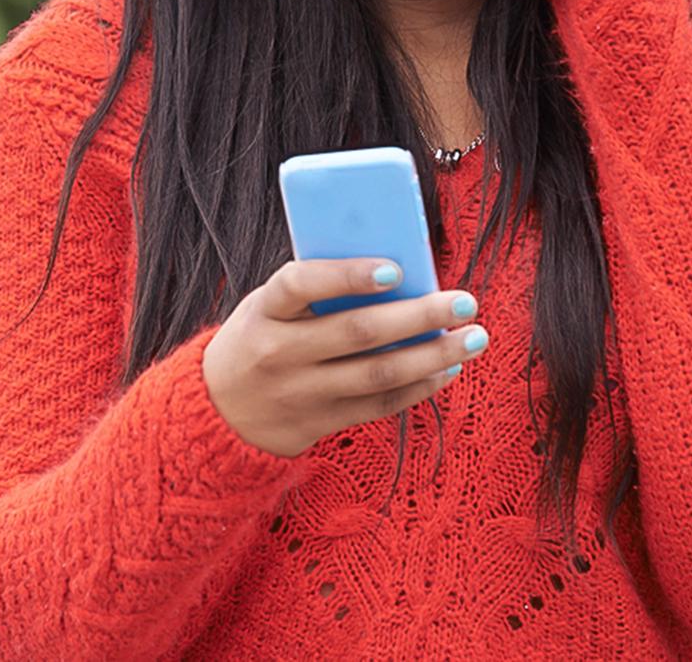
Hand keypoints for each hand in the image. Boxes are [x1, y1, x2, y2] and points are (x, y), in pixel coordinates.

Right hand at [202, 258, 488, 458]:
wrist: (217, 411)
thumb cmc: (258, 338)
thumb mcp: (267, 307)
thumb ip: (314, 291)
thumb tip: (395, 271)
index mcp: (264, 311)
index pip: (300, 284)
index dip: (347, 275)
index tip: (394, 269)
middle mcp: (280, 353)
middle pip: (357, 333)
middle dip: (418, 315)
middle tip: (465, 302)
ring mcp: (301, 392)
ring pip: (377, 374)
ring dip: (433, 354)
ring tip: (473, 338)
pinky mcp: (320, 422)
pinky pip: (379, 405)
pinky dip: (419, 386)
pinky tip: (447, 368)